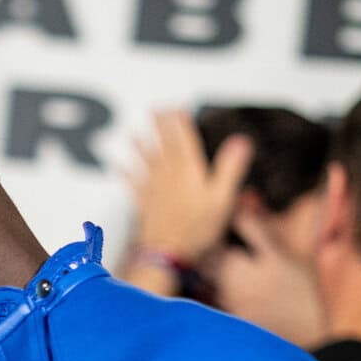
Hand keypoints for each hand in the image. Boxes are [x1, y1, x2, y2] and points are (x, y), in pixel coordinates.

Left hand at [126, 111, 253, 267]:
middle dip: (159, 127)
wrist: (168, 253)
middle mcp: (168, 177)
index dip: (180, 123)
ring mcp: (154, 191)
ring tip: (132, 134)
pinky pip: (134, 186)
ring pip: (146, 163)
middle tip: (154, 110)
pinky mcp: (145, 206)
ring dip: (139, 147)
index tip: (176, 107)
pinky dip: (127, 176)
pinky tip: (120, 168)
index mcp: (189, 172)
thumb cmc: (197, 228)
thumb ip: (230, 168)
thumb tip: (241, 141)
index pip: (184, 140)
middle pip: (163, 146)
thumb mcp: (222, 198)